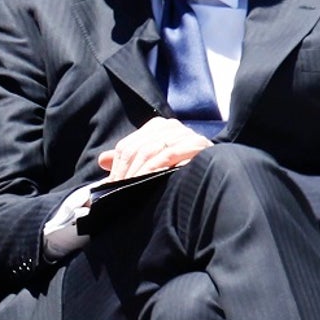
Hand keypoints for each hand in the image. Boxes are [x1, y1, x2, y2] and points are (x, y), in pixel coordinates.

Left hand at [98, 117, 212, 180]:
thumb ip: (127, 159)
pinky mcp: (198, 145)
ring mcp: (186, 134)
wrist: (217, 176)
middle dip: (125, 173)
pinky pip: (169, 155)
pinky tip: (148, 182)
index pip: (127, 146)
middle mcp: (171, 127)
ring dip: (137, 174)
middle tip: (118, 192)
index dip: (117, 168)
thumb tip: (102, 160)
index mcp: (157, 127)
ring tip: (130, 191)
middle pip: (136, 149)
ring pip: (150, 152)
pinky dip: (155, 169)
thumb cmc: (179, 172)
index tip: (110, 187)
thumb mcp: (149, 164)